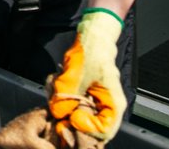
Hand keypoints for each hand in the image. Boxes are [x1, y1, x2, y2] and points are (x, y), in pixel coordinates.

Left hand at [48, 8, 126, 140]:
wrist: (92, 37)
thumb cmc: (91, 52)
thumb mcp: (75, 73)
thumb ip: (66, 95)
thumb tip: (58, 113)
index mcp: (112, 105)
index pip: (102, 132)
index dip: (83, 128)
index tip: (70, 116)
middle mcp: (106, 107)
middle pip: (87, 126)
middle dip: (67, 113)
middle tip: (57, 102)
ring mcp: (95, 102)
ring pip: (75, 114)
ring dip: (61, 102)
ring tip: (56, 85)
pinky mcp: (84, 97)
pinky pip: (70, 103)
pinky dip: (60, 95)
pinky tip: (57, 81)